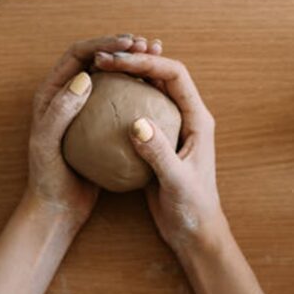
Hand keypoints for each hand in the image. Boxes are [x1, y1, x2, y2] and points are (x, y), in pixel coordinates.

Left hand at [26, 34, 162, 225]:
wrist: (56, 209)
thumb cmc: (47, 178)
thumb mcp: (47, 144)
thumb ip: (60, 111)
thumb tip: (85, 77)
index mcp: (51, 91)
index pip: (78, 54)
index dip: (105, 42)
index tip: (131, 42)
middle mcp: (68, 96)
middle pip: (98, 60)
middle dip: (123, 46)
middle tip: (150, 44)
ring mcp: (86, 111)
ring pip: (113, 79)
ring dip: (135, 66)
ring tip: (158, 59)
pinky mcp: (101, 128)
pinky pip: (122, 103)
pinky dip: (139, 94)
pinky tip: (159, 96)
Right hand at [93, 51, 226, 255]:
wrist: (194, 233)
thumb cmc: (192, 209)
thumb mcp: (176, 183)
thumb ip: (159, 153)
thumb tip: (137, 123)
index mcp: (198, 119)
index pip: (174, 74)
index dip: (146, 62)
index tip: (116, 61)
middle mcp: (185, 117)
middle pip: (160, 75)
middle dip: (132, 61)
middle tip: (100, 60)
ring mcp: (169, 128)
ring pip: (147, 91)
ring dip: (124, 78)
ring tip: (96, 71)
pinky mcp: (155, 143)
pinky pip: (135, 112)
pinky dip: (118, 102)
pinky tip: (95, 104)